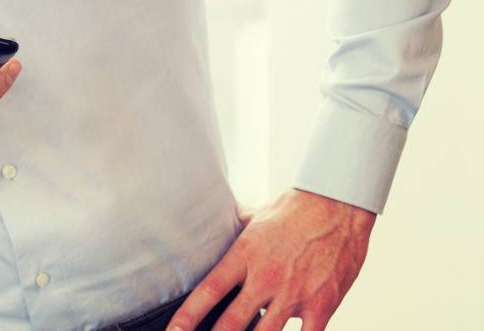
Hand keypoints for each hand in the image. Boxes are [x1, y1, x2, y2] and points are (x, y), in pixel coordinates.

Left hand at [168, 188, 374, 330]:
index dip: (188, 316)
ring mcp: (294, 294)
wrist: (337, 206)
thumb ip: (231, 229)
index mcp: (244, 256)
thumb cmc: (292, 211)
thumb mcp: (253, 217)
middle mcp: (265, 278)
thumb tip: (208, 224)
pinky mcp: (322, 305)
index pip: (208, 291)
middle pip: (231, 322)